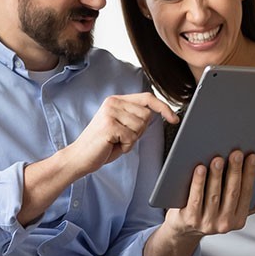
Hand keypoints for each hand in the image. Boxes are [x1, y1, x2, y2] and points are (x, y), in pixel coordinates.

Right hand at [58, 93, 179, 174]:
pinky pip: (132, 138)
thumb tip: (156, 114)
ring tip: (115, 142)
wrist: (79, 157)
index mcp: (116, 100)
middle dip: (139, 131)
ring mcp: (110, 113)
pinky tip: (112, 146)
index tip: (175, 118)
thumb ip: (134, 117)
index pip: (147, 98)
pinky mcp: (109, 125)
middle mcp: (113, 103)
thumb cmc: (101, 145)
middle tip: (122, 138)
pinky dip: (125, 147)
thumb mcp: (120, 126)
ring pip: (141, 127)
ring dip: (131, 140)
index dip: (163, 107)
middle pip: (147, 115)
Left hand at [162, 150, 254, 238]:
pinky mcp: (191, 219)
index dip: (250, 174)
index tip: (252, 157)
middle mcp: (224, 223)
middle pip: (232, 193)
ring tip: (218, 159)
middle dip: (235, 171)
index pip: (247, 193)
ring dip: (217, 175)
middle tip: (236, 153)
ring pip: (214, 195)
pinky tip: (200, 169)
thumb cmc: (211, 215)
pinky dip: (199, 182)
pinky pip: (196, 198)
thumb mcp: (235, 212)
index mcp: (238, 219)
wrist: (185, 230)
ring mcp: (207, 222)